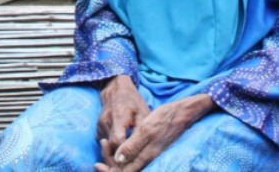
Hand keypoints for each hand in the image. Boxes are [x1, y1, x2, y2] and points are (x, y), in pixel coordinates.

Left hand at [95, 93, 214, 171]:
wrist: (182, 113)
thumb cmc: (164, 118)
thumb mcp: (146, 130)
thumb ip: (133, 146)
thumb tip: (118, 160)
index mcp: (146, 156)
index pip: (125, 171)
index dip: (110, 170)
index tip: (97, 165)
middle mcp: (148, 159)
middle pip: (126, 170)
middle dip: (111, 166)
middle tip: (97, 161)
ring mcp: (150, 154)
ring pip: (130, 165)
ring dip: (115, 160)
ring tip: (104, 148)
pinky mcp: (151, 149)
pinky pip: (135, 158)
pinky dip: (123, 155)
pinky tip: (117, 148)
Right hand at [96, 75, 149, 167]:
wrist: (115, 88)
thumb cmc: (133, 101)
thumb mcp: (142, 112)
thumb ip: (142, 129)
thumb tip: (144, 147)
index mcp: (118, 117)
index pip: (117, 140)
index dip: (124, 152)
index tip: (132, 160)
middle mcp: (106, 122)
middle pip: (110, 146)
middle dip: (119, 158)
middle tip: (129, 166)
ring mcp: (100, 125)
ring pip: (106, 147)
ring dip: (115, 154)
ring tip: (127, 161)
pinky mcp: (98, 129)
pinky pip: (104, 143)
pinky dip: (111, 149)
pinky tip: (120, 151)